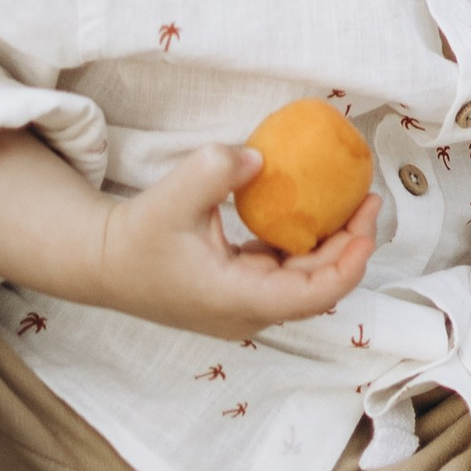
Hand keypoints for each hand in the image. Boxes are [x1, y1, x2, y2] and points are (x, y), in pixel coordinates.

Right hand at [96, 145, 380, 339]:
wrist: (103, 261)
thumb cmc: (136, 237)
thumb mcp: (175, 195)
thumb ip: (219, 170)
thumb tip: (262, 159)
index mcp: (238, 300)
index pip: (313, 295)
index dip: (349, 263)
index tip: (366, 224)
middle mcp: (248, 311)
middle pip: (316, 286)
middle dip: (350, 244)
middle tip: (368, 197)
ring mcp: (244, 303)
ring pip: (303, 278)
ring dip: (331, 243)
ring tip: (352, 200)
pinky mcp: (238, 288)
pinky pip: (284, 268)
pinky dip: (304, 242)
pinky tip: (314, 210)